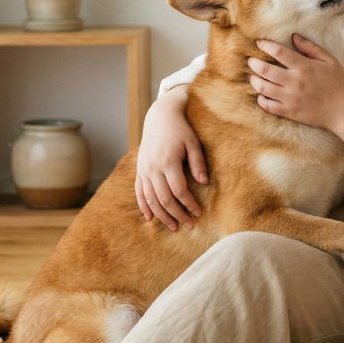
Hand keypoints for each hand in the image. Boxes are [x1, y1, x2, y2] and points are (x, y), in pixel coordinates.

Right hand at [135, 87, 207, 230]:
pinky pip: (139, 192)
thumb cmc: (180, 129)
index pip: (179, 190)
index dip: (189, 204)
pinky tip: (150, 218)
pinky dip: (144, 206)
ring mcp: (144, 170)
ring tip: (173, 226)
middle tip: (189, 225)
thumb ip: (198, 163)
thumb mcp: (193, 143)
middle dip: (177, 214)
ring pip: (151, 199)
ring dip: (162, 215)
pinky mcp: (139, 170)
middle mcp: (153, 168)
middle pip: (164, 199)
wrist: (159, 116)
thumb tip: (204, 182)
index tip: (199, 213)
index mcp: (168, 161)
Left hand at [248, 34, 343, 130]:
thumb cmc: (339, 83)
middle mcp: (294, 82)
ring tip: (253, 76)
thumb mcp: (329, 60)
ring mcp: (290, 98)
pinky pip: (268, 106)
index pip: (278, 52)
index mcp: (304, 66)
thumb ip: (310, 47)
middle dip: (254, 63)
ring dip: (254, 80)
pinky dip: (261, 99)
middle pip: (265, 69)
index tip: (259, 43)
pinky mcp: (289, 112)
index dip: (265, 45)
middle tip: (251, 60)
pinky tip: (262, 95)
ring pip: (263, 88)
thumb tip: (293, 36)